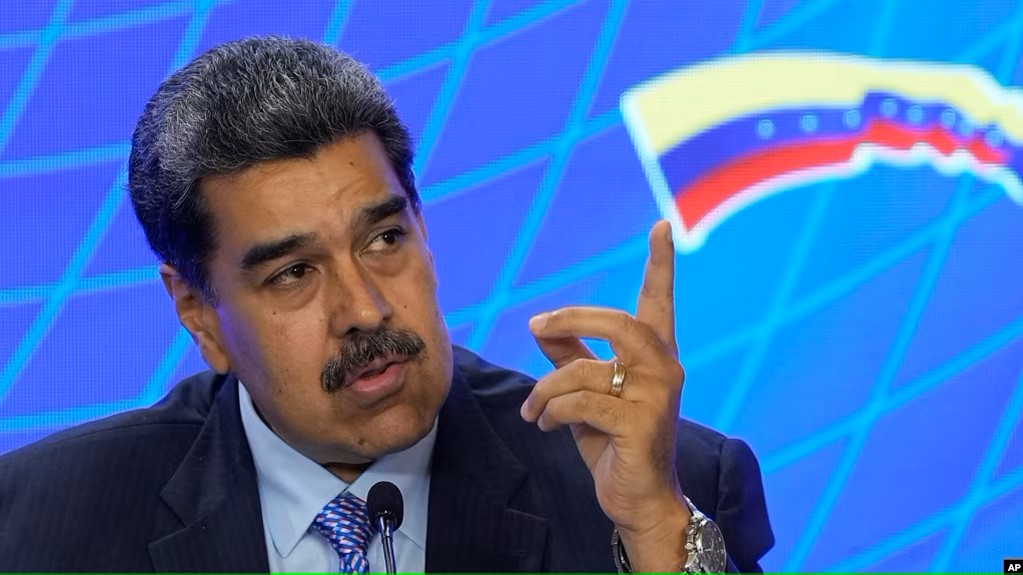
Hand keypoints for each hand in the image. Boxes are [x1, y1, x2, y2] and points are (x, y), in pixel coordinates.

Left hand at [520, 220, 690, 570]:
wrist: (639, 499)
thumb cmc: (614, 442)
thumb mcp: (588, 394)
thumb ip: (571, 357)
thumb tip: (540, 326)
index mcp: (656, 356)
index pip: (659, 302)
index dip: (661, 265)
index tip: (661, 227)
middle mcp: (665, 369)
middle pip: (618, 322)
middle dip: (570, 320)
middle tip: (536, 326)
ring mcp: (657, 397)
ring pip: (585, 370)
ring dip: (545, 390)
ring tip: (532, 410)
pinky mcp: (640, 424)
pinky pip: (580, 402)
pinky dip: (552, 410)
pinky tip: (544, 423)